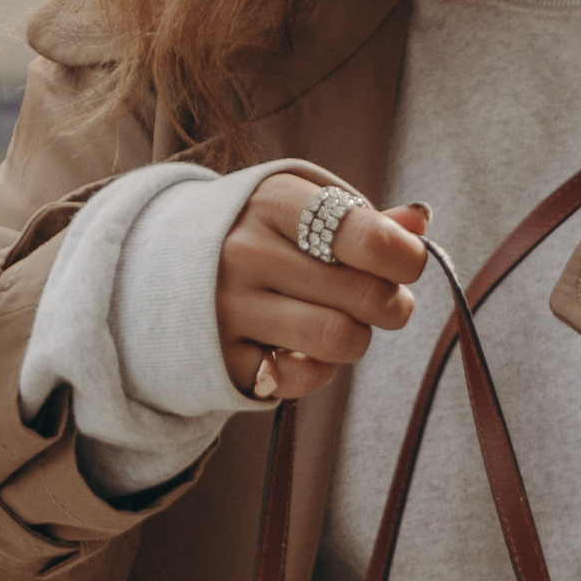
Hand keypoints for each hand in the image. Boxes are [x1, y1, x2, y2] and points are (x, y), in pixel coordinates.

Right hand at [217, 176, 429, 401]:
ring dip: (359, 338)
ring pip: (339, 339)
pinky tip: (307, 349)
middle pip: (363, 293)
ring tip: (347, 324)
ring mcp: (231, 309)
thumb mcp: (298, 208)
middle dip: (392, 303)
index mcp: (271, 202)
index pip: (362, 234)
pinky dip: (320, 368)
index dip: (404, 256)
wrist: (162, 270)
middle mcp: (246, 253)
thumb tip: (418, 221)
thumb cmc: (256, 234)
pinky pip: (304, 377)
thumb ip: (359, 218)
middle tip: (386, 301)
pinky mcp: (225, 359)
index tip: (408, 263)